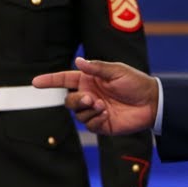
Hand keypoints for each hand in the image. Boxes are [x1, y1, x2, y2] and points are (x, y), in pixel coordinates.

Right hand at [33, 57, 157, 134]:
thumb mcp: (117, 71)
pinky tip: (107, 115)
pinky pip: (89, 125)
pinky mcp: (102, 124)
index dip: (49, 81)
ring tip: (103, 106)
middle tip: (91, 99)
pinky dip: (95, 120)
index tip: (35, 82)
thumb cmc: (135, 83)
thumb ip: (97, 68)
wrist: (152, 103)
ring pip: (77, 114)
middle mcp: (89, 95)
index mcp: (89, 80)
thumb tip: (78, 61)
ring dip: (87, 110)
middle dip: (76, 100)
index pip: (64, 80)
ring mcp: (94, 110)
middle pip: (68, 100)